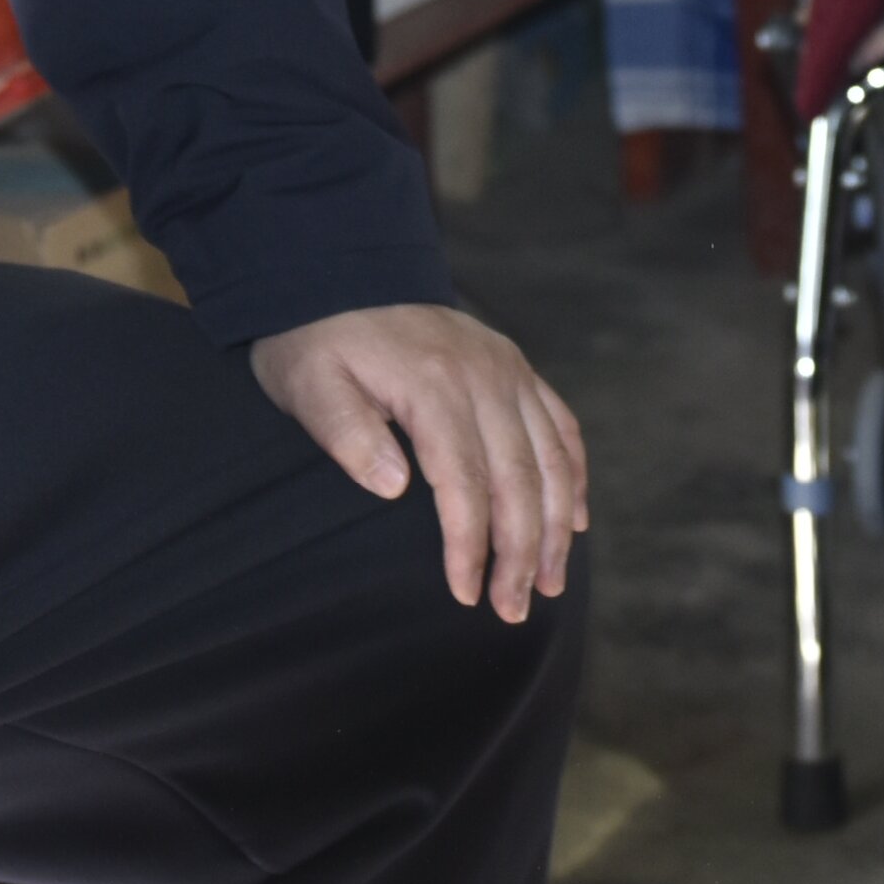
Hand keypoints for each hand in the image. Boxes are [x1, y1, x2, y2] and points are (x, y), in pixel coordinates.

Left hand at [252, 302, 589, 619]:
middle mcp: (485, 376)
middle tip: (514, 611)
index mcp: (434, 385)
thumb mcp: (310, 385)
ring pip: (551, 458)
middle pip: (519, 478)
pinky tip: (574, 519)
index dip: (471, 544)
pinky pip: (561, 425)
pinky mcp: (516, 367)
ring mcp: (508, 369)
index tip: (466, 593)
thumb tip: (395, 486)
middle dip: (522, 552)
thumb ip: (348, 434)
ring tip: (551, 583)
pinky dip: (573, 475)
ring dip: (555, 526)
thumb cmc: (316, 341)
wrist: (337, 273)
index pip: (465, 482)